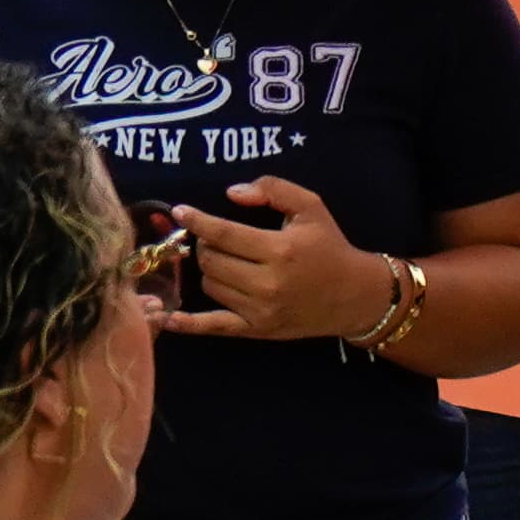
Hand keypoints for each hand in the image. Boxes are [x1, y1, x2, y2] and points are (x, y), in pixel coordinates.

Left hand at [169, 179, 393, 340]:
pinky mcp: (255, 329)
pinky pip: (213, 326)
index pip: (225, 234)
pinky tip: (166, 318)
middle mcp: (268, 282)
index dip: (199, 221)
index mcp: (281, 249)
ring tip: (226, 261)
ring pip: (211, 286)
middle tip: (215, 237)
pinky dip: (187, 323)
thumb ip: (274, 190)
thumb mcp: (311, 207)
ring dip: (210, 270)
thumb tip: (231, 193)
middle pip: (212, 261)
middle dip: (206, 245)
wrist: (353, 294)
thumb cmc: (329, 245)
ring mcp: (259, 310)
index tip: (180, 210)